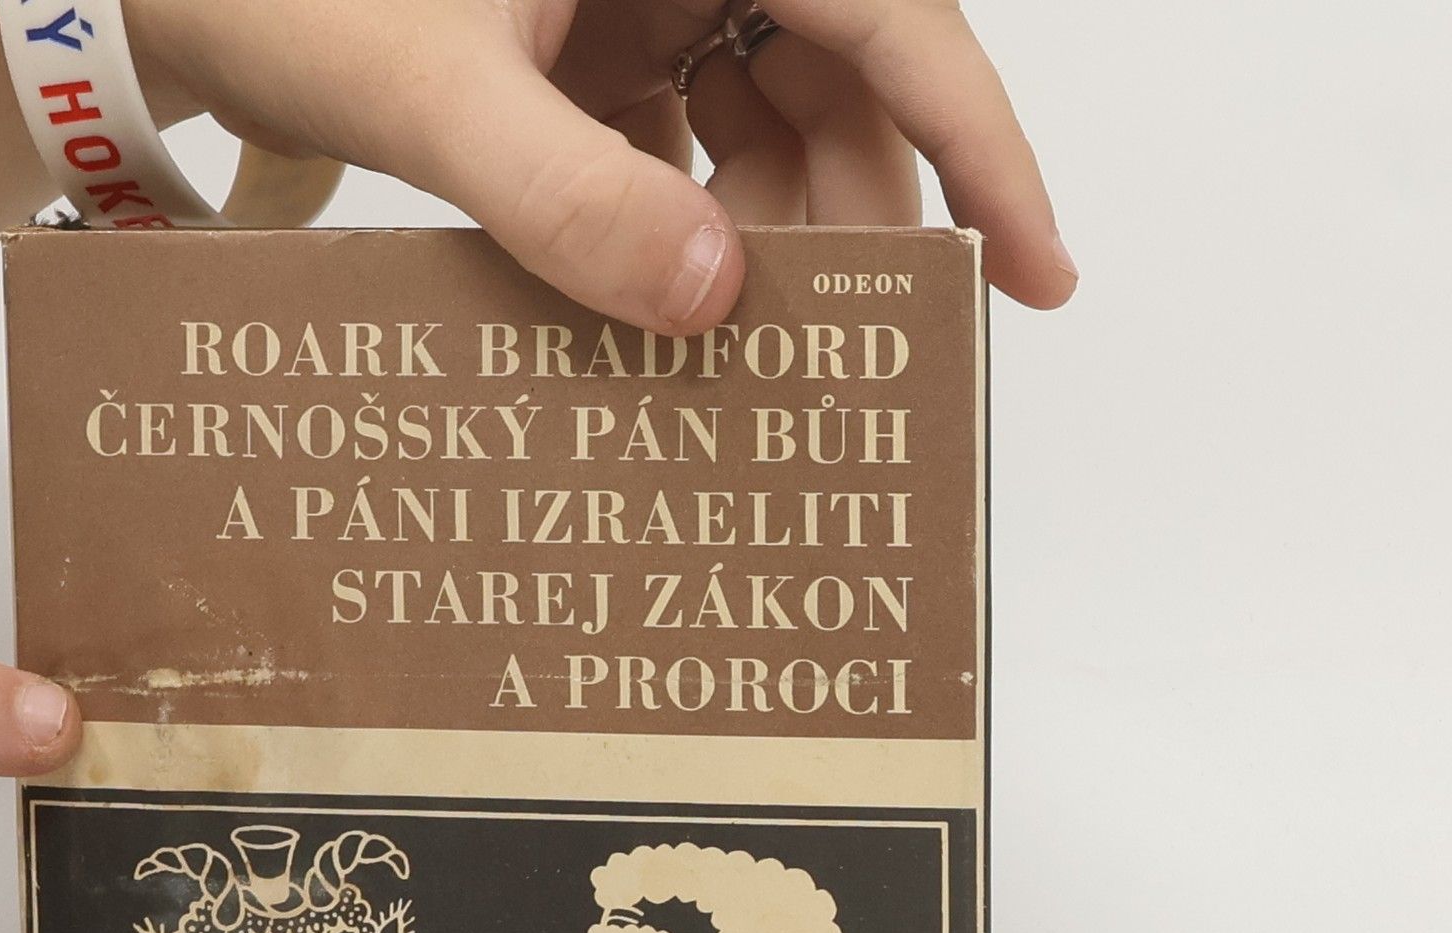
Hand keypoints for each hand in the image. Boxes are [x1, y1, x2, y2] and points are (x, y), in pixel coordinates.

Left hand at [130, 0, 1073, 332]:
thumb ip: (564, 194)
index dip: (978, 147)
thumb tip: (712, 302)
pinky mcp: (583, 52)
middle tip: (855, 366)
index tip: (1035, 272)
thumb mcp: (428, 88)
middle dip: (852, 225)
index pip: (890, 15)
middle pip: (836, 82)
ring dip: (767, 242)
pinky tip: (670, 317)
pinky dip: (683, 232)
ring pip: (761, 125)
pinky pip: (676, 146)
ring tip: (758, 365)